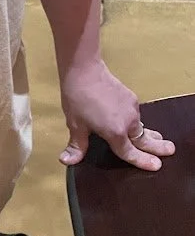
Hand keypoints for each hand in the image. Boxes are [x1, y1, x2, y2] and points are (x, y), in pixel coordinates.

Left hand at [59, 59, 175, 171]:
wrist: (84, 69)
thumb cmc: (77, 98)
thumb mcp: (75, 124)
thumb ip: (77, 145)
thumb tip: (66, 161)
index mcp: (116, 132)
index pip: (131, 153)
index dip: (143, 161)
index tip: (157, 166)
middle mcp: (129, 122)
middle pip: (145, 140)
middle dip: (158, 147)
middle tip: (170, 150)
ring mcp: (132, 108)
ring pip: (140, 126)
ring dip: (146, 134)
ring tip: (156, 139)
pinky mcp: (131, 97)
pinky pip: (135, 114)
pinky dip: (135, 120)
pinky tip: (131, 120)